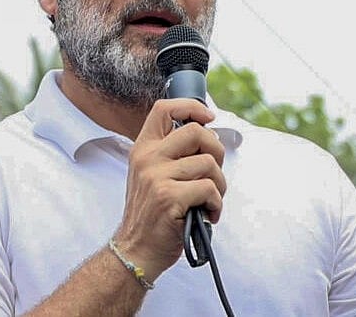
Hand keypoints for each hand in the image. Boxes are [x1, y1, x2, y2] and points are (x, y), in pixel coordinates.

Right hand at [113, 99, 225, 282]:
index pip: (164, 108)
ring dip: (219, 185)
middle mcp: (147, 158)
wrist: (136, 249)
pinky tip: (207, 213)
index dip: (192, 107)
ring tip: (209, 200)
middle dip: (216, 151)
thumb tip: (208, 135)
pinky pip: (209, 189)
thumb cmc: (152, 214)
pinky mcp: (169, 198)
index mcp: (143, 148)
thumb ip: (172, 153)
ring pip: (209, 164)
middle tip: (213, 172)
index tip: (208, 118)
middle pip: (196, 132)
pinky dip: (216, 204)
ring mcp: (157, 177)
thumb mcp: (151, 175)